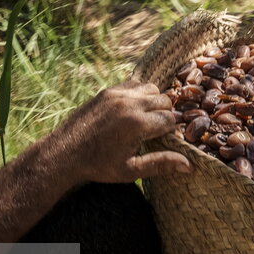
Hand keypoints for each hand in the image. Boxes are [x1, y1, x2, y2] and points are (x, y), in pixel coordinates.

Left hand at [56, 80, 191, 182]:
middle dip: (164, 115)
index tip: (163, 140)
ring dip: (153, 101)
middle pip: (164, 100)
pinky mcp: (107, 91)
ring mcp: (117, 94)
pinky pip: (134, 84)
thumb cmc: (98, 165)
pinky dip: (139, 93)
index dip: (170, 131)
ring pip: (151, 88)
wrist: (64, 153)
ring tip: (145, 119)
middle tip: (154, 131)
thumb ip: (161, 164)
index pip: (170, 119)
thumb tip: (190, 166)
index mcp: (136, 124)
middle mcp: (129, 104)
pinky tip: (133, 110)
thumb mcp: (131, 170)